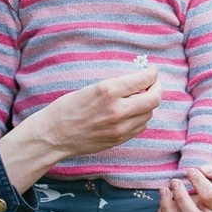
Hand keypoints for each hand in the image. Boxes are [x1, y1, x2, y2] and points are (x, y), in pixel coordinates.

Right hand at [0, 66, 161, 192]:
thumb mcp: (93, 87)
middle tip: (153, 85)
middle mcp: (118, 109)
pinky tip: (132, 113)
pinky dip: (140, 118)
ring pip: (148, 114)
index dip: (152, 74)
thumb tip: (140, 82)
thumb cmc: (67, 107)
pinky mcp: (119, 139)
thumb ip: (118, 86)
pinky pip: (140, 126)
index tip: (152, 72)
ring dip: (148, 104)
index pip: (144, 80)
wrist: (54, 135)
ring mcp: (120, 127)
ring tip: (139, 99)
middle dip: (157, 89)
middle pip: (153, 99)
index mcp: (109, 90)